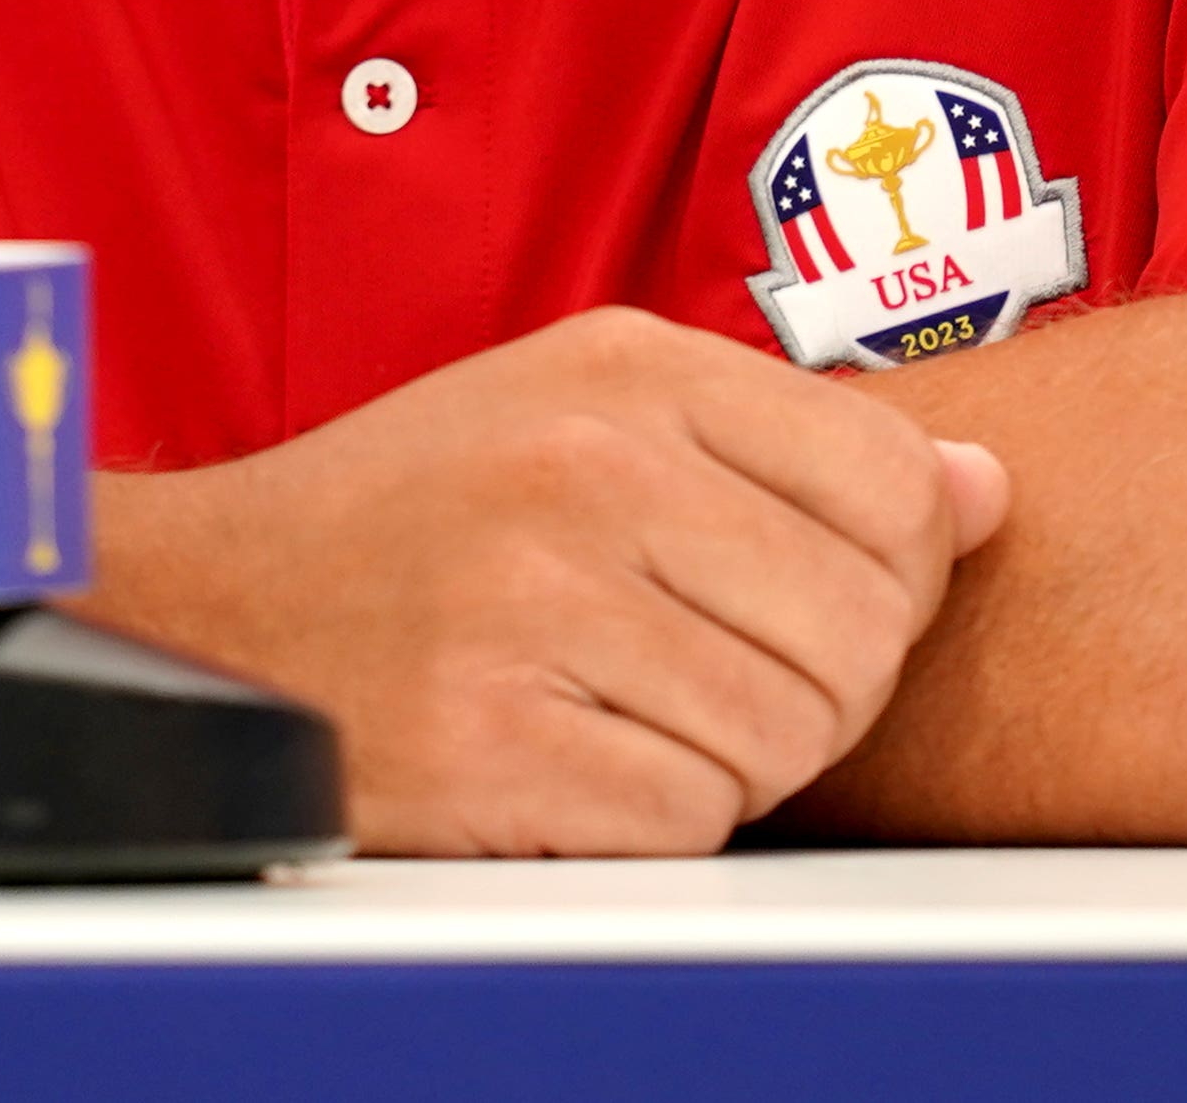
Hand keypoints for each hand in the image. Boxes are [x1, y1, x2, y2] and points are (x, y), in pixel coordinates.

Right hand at [81, 307, 1009, 854]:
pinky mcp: (492, 743)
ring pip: (788, 737)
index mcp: (628, 368)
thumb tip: (982, 495)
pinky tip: (576, 764)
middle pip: (862, 629)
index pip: (896, 485)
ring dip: (735, 758)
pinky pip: (692, 819)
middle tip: (714, 675)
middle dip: (818, 685)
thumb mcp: (587, 408)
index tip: (818, 594)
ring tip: (630, 711)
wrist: (204, 611)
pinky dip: (657, 819)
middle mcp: (587, 468)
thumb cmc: (411, 513)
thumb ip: (791, 443)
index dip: (895, 571)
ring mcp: (535, 605)